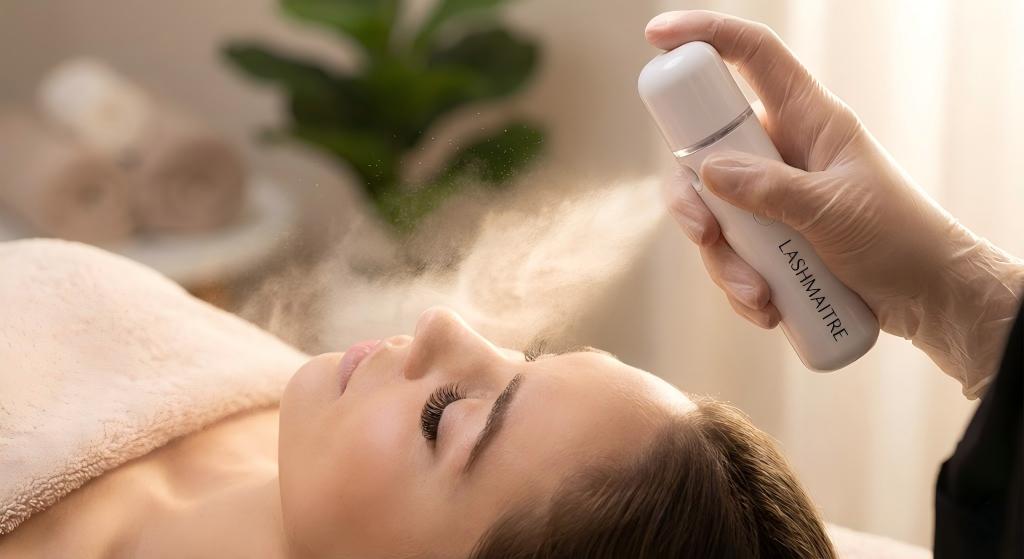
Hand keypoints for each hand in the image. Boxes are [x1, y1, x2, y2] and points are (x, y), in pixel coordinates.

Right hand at [646, 10, 1023, 394]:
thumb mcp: (833, 210)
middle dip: (694, 202)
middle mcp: (782, 152)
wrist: (929, 298)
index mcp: (808, 119)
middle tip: (703, 234)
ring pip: (714, 215)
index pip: (752, 56)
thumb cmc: (900, 240)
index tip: (657, 38)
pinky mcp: (772, 240)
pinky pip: (732, 255)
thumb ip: (769, 189)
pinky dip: (740, 286)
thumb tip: (706, 172)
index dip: (705, 36)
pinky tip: (767, 309)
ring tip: (758, 296)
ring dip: (725, 263)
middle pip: (706, 153)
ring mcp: (773, 197)